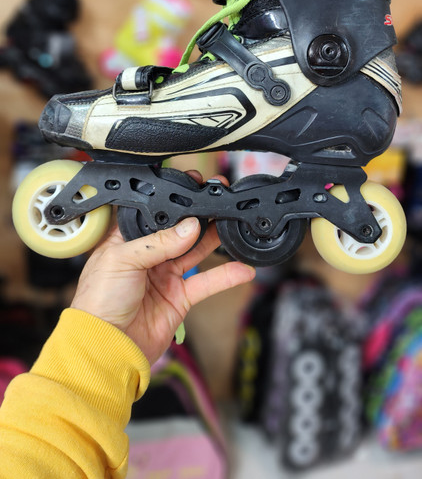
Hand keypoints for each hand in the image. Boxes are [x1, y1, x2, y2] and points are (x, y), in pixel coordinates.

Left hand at [70, 173, 255, 363]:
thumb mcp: (122, 259)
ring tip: (233, 223)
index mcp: (127, 240)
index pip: (154, 214)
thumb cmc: (98, 302)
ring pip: (196, 251)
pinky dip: (226, 276)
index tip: (194, 189)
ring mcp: (165, 276)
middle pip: (179, 230)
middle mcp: (148, 255)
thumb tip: (190, 226)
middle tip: (219, 203)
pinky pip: (207, 282)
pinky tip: (242, 268)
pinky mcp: (180, 297)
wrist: (105, 347)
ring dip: (215, 238)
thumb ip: (158, 242)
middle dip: (199, 216)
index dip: (173, 203)